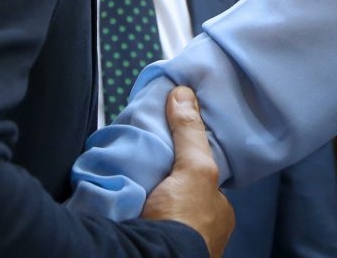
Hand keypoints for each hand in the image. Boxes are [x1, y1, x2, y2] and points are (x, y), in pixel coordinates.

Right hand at [141, 86, 233, 257]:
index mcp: (217, 213)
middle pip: (178, 190)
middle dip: (164, 179)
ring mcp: (176, 239)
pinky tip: (120, 195)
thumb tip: (184, 94)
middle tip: (145, 161)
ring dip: (144, 192)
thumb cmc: (186, 224)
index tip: (170, 148)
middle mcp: (201, 229)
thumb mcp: (195, 169)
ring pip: (158, 204)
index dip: (188, 162)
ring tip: (127, 177)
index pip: (202, 178)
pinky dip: (129, 205)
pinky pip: (138, 215)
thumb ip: (190, 133)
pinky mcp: (148, 242)